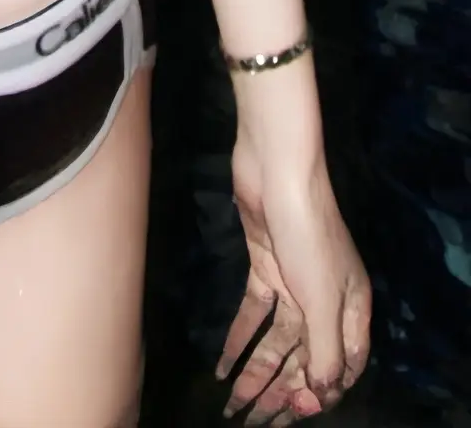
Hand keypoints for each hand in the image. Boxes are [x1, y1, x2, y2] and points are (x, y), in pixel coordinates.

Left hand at [214, 139, 372, 424]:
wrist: (278, 172)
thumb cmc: (309, 235)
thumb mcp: (323, 299)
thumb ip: (324, 350)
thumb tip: (323, 395)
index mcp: (351, 311)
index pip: (341, 368)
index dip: (318, 395)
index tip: (292, 415)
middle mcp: (325, 303)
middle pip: (305, 359)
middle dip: (280, 393)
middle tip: (253, 423)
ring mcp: (293, 286)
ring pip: (276, 343)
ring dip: (257, 374)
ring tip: (233, 407)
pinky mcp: (264, 269)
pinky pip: (252, 316)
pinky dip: (239, 341)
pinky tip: (223, 366)